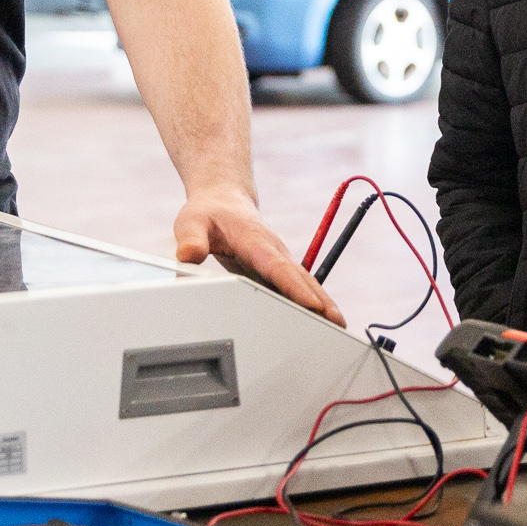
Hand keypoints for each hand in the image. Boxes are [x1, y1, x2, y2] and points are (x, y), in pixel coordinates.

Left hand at [173, 191, 343, 325]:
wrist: (223, 199)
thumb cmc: (209, 212)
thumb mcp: (191, 222)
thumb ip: (191, 239)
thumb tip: (188, 255)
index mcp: (255, 240)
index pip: (277, 267)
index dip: (294, 287)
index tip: (311, 304)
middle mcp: (273, 250)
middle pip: (300, 278)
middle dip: (320, 300)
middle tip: (337, 323)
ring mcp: (278, 259)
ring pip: (304, 282)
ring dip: (322, 303)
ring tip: (338, 327)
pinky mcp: (277, 268)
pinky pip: (297, 286)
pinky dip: (312, 301)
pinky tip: (321, 320)